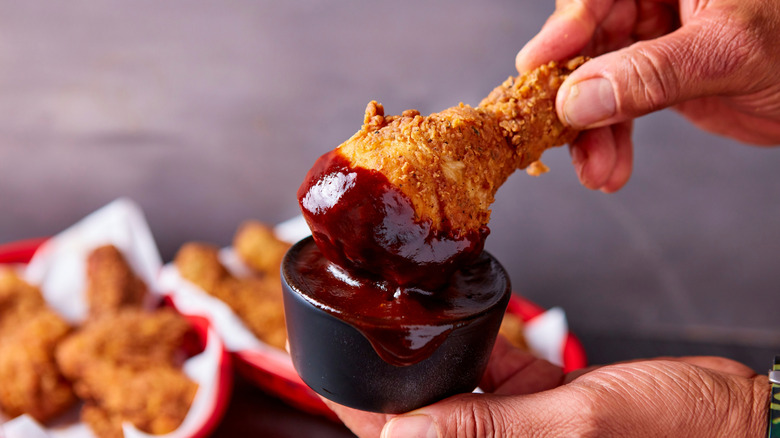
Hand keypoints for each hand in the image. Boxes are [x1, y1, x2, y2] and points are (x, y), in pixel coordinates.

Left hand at [325, 336, 769, 436]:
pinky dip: (476, 347)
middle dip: (389, 381)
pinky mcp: (543, 407)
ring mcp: (523, 431)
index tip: (323, 375)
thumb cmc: (680, 433)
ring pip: (454, 395)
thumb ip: (490, 431)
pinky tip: (462, 318)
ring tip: (397, 317)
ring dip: (429, 360)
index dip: (361, 411)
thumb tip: (403, 437)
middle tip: (356, 332)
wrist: (740, 418)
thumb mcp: (580, 424)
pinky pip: (493, 377)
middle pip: (424, 419)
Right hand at [516, 0, 779, 192]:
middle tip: (561, 131)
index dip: (566, 26)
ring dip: (592, 132)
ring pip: (599, 81)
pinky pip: (621, 107)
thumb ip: (651, 73)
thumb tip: (578, 98)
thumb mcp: (729, 53)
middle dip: (576, 95)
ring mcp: (657, 38)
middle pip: (588, 39)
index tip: (538, 67)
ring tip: (595, 169)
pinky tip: (609, 168)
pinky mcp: (661, 77)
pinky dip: (612, 142)